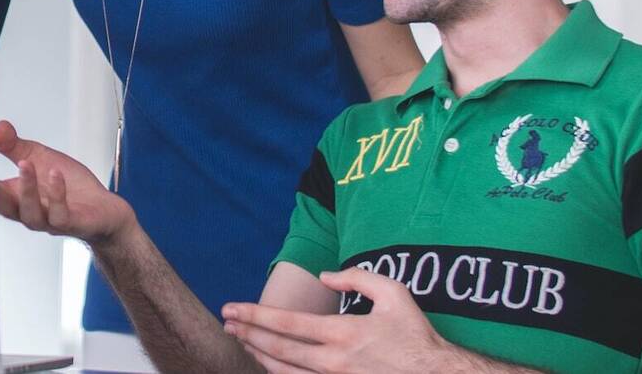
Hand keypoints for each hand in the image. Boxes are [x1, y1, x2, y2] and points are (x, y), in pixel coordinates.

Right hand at [0, 120, 135, 247]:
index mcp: (17, 197)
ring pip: (30, 213)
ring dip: (27, 188)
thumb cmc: (71, 188)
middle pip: (4, 208)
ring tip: (25, 163)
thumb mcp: (39, 158)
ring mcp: (49, 220)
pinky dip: (55, 194)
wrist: (104, 211)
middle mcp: (29, 212)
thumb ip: (15, 145)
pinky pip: (59, 214)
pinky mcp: (71, 223)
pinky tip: (54, 175)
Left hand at [222, 268, 451, 373]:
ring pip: (285, 372)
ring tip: (242, 342)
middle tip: (227, 324)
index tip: (231, 309)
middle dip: (247, 335)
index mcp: (343, 333)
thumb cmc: (415, 334)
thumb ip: (356, 278)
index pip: (286, 323)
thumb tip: (324, 276)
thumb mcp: (393, 293)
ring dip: (259, 356)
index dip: (254, 315)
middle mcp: (333, 361)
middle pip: (278, 349)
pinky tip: (270, 365)